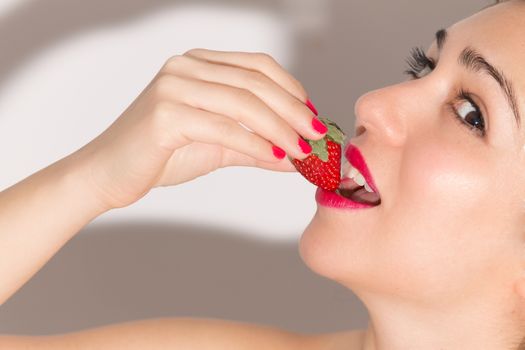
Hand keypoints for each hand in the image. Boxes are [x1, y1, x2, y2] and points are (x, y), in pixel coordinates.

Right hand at [72, 49, 326, 210]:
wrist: (108, 174)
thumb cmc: (160, 155)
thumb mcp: (217, 145)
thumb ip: (256, 146)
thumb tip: (298, 156)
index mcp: (198, 64)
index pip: (257, 66)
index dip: (291, 89)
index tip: (313, 116)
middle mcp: (185, 67)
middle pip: (255, 82)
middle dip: (293, 110)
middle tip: (317, 135)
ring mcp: (173, 86)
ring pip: (243, 102)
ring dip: (280, 128)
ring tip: (303, 151)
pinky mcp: (164, 114)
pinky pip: (223, 126)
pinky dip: (255, 144)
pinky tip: (276, 158)